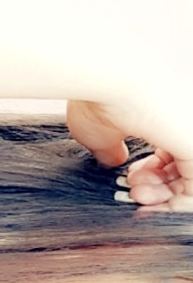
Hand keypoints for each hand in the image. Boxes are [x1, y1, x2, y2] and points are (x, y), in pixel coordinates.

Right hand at [66, 97, 192, 211]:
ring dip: (162, 198)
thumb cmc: (99, 94)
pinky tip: (148, 203)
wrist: (107, 78)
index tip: (131, 185)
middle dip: (156, 190)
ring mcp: (191, 132)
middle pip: (182, 169)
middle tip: (134, 193)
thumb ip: (110, 148)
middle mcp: (184, 121)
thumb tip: (112, 160)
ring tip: (136, 194)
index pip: (172, 154)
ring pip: (190, 180)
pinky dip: (174, 204)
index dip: (152, 176)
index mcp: (167, 113)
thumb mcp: (100, 131)